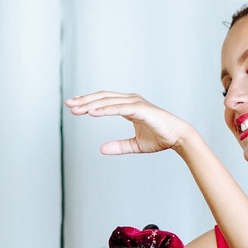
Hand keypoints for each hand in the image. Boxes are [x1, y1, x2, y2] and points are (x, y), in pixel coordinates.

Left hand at [65, 92, 193, 155]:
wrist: (178, 137)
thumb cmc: (160, 138)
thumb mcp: (135, 145)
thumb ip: (119, 146)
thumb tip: (101, 149)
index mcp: (129, 106)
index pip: (104, 100)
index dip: (88, 102)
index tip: (74, 106)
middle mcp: (131, 101)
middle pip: (102, 97)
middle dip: (84, 101)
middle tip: (68, 105)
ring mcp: (135, 103)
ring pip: (108, 101)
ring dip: (91, 104)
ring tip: (76, 109)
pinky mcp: (140, 109)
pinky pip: (118, 108)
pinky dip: (104, 110)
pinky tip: (92, 113)